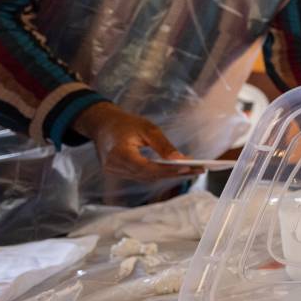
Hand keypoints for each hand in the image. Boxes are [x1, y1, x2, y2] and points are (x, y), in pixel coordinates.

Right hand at [74, 102, 202, 180]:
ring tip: (190, 171)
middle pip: (148, 175)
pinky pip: (140, 176)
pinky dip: (157, 173)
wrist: (102, 124)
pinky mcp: (117, 173)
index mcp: (119, 153)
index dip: (168, 170)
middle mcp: (114, 166)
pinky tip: (173, 170)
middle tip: (197, 170)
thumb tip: (179, 159)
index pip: (147, 167)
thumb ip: (163, 145)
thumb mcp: (147, 128)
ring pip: (145, 178)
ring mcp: (113, 172)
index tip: (188, 168)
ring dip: (167, 175)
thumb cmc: (124, 123)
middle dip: (174, 174)